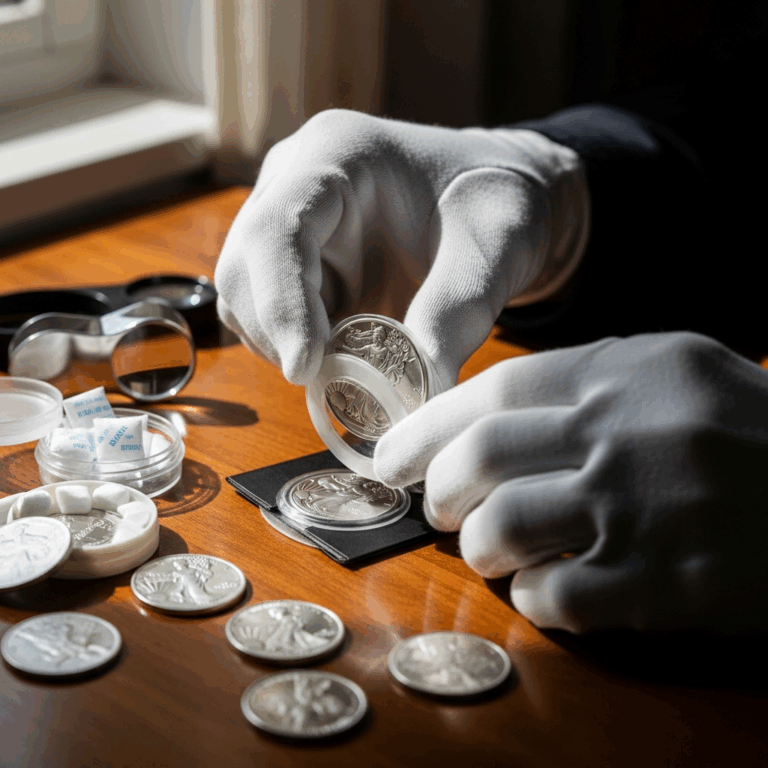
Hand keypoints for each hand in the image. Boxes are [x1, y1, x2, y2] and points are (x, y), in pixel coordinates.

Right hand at [215, 109, 588, 384]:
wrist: (492, 202)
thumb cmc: (497, 204)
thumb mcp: (497, 246)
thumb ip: (460, 308)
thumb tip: (420, 386)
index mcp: (338, 155)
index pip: (278, 228)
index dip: (282, 302)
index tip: (305, 366)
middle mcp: (295, 182)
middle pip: (244, 268)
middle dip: (279, 333)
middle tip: (334, 378)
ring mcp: (289, 221)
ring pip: (244, 297)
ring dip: (281, 344)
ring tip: (344, 364)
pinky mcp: (295, 260)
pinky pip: (266, 313)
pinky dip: (293, 345)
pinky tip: (338, 353)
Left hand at [374, 333, 767, 632]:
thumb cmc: (746, 430)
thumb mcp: (671, 372)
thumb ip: (584, 382)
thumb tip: (484, 416)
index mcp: (621, 372)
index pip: (494, 391)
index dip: (428, 425)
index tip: (393, 454)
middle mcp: (622, 432)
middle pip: (481, 458)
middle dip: (441, 490)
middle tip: (440, 506)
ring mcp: (639, 508)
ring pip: (502, 528)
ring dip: (478, 546)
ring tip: (487, 548)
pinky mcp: (659, 583)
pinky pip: (554, 595)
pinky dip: (531, 596)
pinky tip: (544, 587)